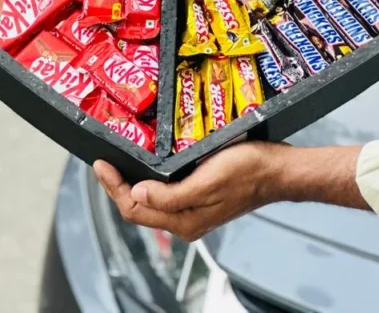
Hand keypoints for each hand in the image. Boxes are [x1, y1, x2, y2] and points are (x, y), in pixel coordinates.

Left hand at [94, 142, 367, 242]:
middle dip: (118, 186)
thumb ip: (171, 194)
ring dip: (133, 181)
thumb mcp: (208, 181)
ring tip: (121, 159)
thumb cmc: (248, 170)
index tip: (100, 163)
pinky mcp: (200, 196)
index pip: (135, 208)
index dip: (113, 187)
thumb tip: (139, 194)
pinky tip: (149, 162)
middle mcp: (185, 218)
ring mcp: (193, 208)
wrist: (277, 170)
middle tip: (104, 160)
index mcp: (183, 219)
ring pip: (151, 200)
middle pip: (139, 207)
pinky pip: (166, 192)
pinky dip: (151, 178)